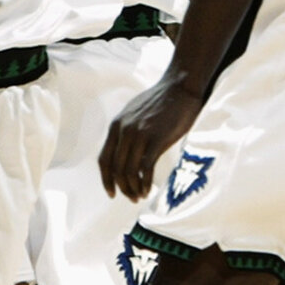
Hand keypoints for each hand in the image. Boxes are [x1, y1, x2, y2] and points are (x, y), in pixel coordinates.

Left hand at [100, 72, 207, 199]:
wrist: (180, 87)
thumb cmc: (162, 101)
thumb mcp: (135, 112)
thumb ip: (126, 129)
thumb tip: (125, 152)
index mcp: (116, 125)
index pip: (104, 159)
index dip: (106, 179)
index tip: (112, 192)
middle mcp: (124, 130)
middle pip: (115, 168)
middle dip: (122, 187)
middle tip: (131, 198)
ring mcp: (139, 135)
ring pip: (129, 171)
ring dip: (133, 188)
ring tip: (140, 196)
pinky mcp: (156, 139)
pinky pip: (145, 168)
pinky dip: (145, 183)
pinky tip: (149, 189)